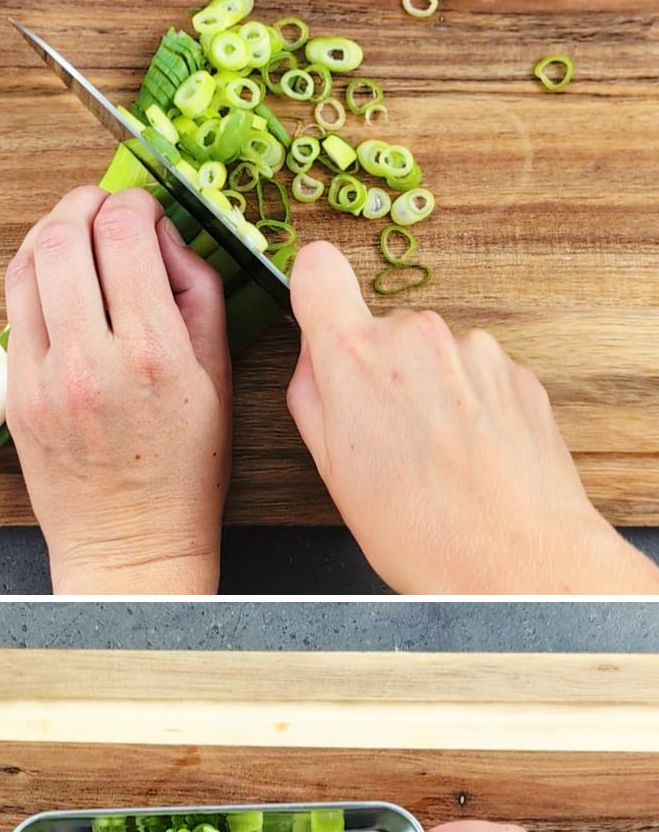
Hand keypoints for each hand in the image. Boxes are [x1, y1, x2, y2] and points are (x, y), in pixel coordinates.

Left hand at [5, 184, 231, 593]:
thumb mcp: (219, 375)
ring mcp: (44, 378)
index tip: (146, 208)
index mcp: (153, 354)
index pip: (124, 235)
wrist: (131, 542)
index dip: (135, 203)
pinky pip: (14, 308)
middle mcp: (92, 361)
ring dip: (52, 229)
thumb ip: (199, 292)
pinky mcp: (17, 392)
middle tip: (104, 204)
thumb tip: (166, 235)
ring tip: (76, 228)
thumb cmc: (186, 467)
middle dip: (86, 203)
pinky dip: (34, 274)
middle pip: (67, 238)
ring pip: (28, 265)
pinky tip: (55, 271)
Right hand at [286, 243, 658, 594]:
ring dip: (433, 389)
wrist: (518, 561)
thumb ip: (312, 396)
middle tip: (391, 437)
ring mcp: (474, 349)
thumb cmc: (424, 533)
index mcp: (355, 358)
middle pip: (383, 328)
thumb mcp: (332, 472)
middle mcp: (416, 336)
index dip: (315, 291)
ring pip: (435, 354)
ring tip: (441, 457)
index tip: (322, 315)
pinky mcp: (517, 370)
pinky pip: (478, 374)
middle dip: (383, 370)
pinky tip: (475, 457)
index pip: (318, 270)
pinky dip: (473, 405)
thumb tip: (314, 358)